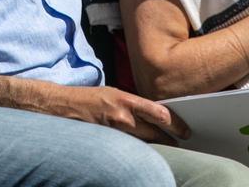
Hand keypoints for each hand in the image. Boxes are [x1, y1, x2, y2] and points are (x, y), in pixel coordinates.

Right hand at [51, 84, 189, 144]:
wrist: (63, 106)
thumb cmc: (90, 99)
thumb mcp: (114, 94)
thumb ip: (134, 105)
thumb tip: (155, 115)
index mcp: (126, 99)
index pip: (160, 113)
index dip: (176, 124)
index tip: (185, 131)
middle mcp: (122, 116)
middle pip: (155, 133)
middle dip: (169, 140)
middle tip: (179, 144)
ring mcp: (114, 131)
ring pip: (144, 144)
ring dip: (156, 146)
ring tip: (166, 150)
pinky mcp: (106, 142)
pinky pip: (129, 148)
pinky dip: (139, 150)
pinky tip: (144, 154)